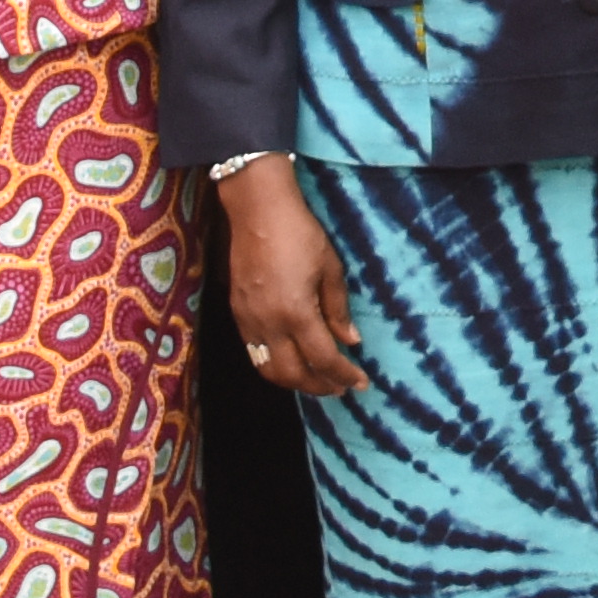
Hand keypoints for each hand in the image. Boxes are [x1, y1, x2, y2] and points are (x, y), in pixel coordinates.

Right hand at [221, 161, 362, 396]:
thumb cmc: (300, 234)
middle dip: (318, 386)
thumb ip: (338, 309)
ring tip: (316, 379)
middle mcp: (269, 324)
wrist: (257, 210)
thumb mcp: (330, 268)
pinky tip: (290, 359)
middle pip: (292, 374)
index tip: (361, 383)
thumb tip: (350, 342)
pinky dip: (274, 364)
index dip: (344, 375)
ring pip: (268, 369)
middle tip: (340, 387)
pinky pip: (254, 352)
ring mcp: (248, 320)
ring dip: (293, 381)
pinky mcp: (236, 313)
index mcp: (296, 313)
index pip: (323, 358)